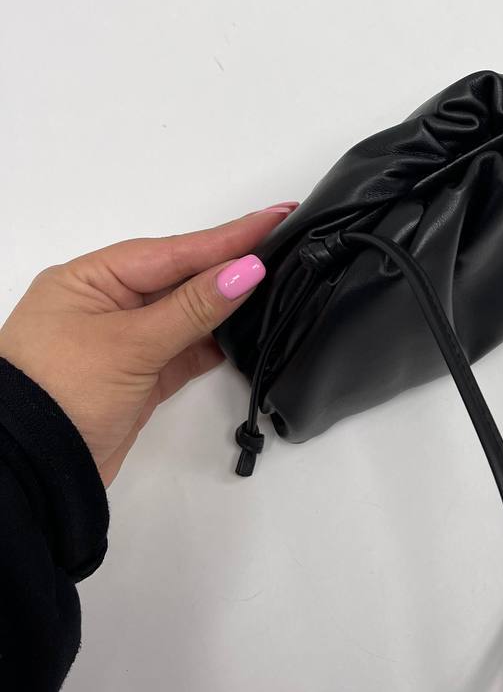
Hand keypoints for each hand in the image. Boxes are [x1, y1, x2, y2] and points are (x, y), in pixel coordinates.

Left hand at [0, 205, 296, 485]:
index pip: (172, 250)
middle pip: (180, 277)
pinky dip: (214, 343)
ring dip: (225, 304)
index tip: (275, 217)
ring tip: (277, 281)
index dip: (227, 237)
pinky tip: (246, 333)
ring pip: (185, 315)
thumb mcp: (130, 343)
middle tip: (284, 241)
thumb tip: (248, 270)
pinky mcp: (137, 379)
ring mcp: (121, 343)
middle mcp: (105, 304)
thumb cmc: (62, 392)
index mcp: (89, 279)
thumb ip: (193, 307)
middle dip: (229, 264)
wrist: (29, 473)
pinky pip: (184, 351)